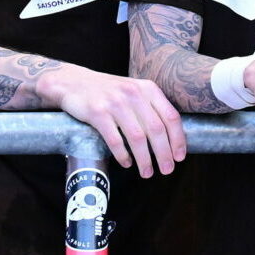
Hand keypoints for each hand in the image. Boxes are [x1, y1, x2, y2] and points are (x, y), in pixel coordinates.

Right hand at [41, 64, 185, 177]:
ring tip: (147, 172)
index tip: (180, 156)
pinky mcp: (97, 113)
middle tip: (167, 170)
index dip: (178, 139)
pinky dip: (123, 155)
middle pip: (156, 130)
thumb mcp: (134, 91)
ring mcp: (115, 103)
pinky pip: (115, 140)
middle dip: (164, 154)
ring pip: (137, 138)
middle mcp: (134, 94)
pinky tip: (126, 163)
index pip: (171, 117)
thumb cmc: (108, 92)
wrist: (74, 82)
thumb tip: (169, 139)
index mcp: (148, 89)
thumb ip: (150, 108)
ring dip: (144, 159)